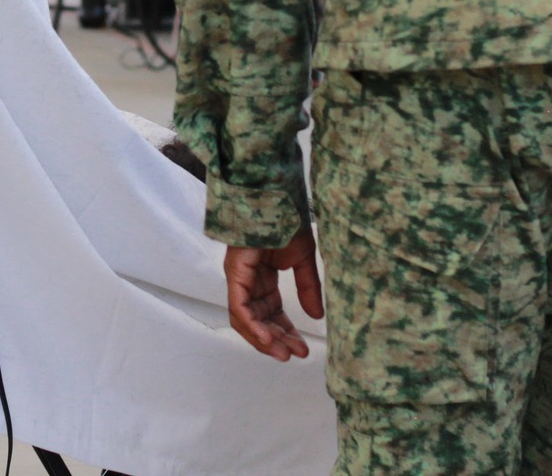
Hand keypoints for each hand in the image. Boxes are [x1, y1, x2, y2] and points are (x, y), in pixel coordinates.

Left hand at [225, 230, 323, 360]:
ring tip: (283, 354)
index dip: (286, 332)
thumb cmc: (286, 219)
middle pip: (257, 320)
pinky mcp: (235, 273)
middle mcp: (247, 281)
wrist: (275, 195)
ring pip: (245, 319)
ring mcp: (239, 277)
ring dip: (264, 339)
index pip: (271, 313)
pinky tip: (267, 339)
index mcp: (262, 278)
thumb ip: (308, 287)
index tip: (302, 349)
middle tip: (293, 356)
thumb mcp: (303, 259)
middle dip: (276, 341)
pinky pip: (239, 307)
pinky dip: (252, 326)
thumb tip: (316, 317)